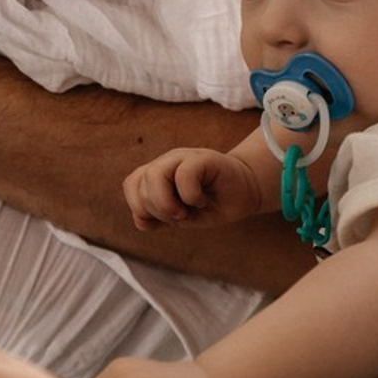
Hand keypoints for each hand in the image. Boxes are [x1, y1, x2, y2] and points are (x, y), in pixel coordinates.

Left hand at [123, 148, 260, 229]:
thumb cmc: (212, 204)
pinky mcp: (203, 158)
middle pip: (140, 183)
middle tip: (180, 216)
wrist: (245, 193)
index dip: (141, 207)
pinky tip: (202, 201)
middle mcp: (167, 162)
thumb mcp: (181, 216)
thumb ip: (157, 217)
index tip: (165, 219)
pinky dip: (190, 196)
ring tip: (187, 210)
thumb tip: (140, 219)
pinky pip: (184, 175)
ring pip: (155, 175)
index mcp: (158, 173)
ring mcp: (184, 158)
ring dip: (168, 203)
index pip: (131, 185)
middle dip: (157, 209)